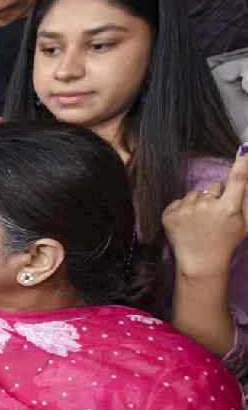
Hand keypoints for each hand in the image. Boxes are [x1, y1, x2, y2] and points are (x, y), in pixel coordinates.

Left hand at [163, 146, 247, 279]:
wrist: (200, 262)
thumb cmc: (225, 242)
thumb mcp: (243, 224)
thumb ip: (246, 202)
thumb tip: (244, 183)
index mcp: (228, 209)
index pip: (237, 180)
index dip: (242, 163)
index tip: (245, 147)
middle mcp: (206, 206)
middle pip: (213, 186)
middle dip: (215, 197)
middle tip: (215, 216)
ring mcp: (186, 209)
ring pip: (194, 194)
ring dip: (198, 204)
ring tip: (200, 222)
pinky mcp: (170, 213)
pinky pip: (179, 201)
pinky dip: (183, 210)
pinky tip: (187, 224)